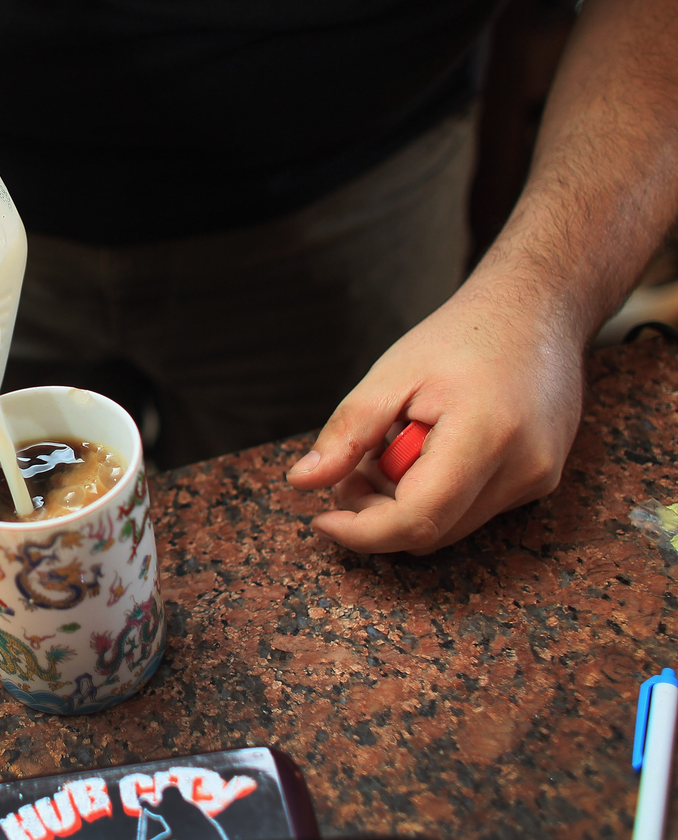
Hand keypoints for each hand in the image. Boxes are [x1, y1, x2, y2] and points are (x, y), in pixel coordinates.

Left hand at [285, 270, 585, 552]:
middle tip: (353, 468)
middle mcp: (523, 469)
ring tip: (388, 447)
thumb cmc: (462, 336)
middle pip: (430, 531)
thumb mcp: (391, 375)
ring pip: (449, 526)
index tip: (321, 520)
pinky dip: (434, 493)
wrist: (534, 310)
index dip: (362, 532)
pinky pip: (472, 511)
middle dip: (377, 513)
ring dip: (403, 503)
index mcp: (485, 436)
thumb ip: (347, 432)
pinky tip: (422, 449)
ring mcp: (536, 480)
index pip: (417, 519)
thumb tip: (303, 481)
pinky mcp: (539, 481)